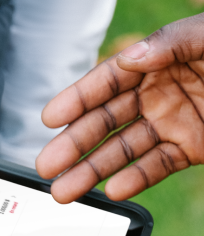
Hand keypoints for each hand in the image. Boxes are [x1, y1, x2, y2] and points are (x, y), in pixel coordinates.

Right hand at [36, 13, 203, 202]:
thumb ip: (171, 43)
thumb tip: (128, 59)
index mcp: (157, 59)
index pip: (107, 81)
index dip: (76, 99)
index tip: (48, 118)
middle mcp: (158, 92)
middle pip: (106, 122)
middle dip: (74, 144)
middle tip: (46, 166)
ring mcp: (173, 123)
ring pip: (125, 151)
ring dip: (94, 170)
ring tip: (66, 192)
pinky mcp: (192, 149)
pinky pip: (158, 167)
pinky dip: (137, 180)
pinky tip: (115, 191)